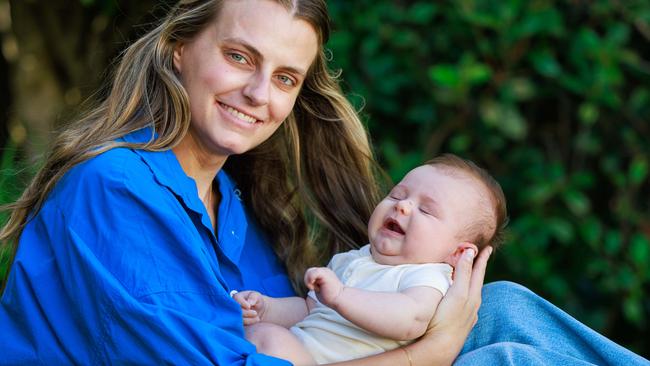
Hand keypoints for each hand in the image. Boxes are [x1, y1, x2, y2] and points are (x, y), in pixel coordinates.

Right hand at [232, 290, 266, 324]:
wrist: (258, 310)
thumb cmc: (256, 300)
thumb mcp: (257, 296)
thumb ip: (253, 298)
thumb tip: (250, 303)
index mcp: (237, 297)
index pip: (236, 298)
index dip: (242, 303)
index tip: (249, 306)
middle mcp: (233, 306)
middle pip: (236, 310)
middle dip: (246, 312)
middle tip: (255, 313)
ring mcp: (234, 314)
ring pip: (238, 319)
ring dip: (248, 319)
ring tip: (258, 318)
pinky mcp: (237, 322)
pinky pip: (240, 324)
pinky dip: (248, 323)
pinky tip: (255, 321)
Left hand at [304, 267, 344, 307]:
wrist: (340, 299)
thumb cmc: (331, 297)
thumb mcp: (320, 289)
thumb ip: (314, 284)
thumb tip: (308, 282)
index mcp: (324, 274)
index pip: (310, 273)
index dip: (309, 282)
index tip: (317, 290)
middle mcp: (324, 270)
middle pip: (309, 271)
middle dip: (308, 281)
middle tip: (316, 289)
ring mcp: (325, 271)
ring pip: (309, 271)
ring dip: (310, 282)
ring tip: (317, 289)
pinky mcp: (324, 273)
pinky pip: (312, 273)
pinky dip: (310, 282)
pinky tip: (317, 288)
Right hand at [405, 246, 492, 364]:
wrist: (439, 347)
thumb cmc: (446, 318)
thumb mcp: (456, 292)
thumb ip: (463, 272)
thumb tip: (470, 252)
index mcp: (472, 294)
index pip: (479, 271)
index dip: (482, 258)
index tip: (488, 247)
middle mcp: (473, 304)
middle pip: (477, 281)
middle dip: (479, 268)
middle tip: (481, 256)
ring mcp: (467, 314)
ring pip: (472, 293)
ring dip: (472, 281)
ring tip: (471, 274)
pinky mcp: (459, 322)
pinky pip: (466, 303)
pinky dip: (465, 294)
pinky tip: (461, 298)